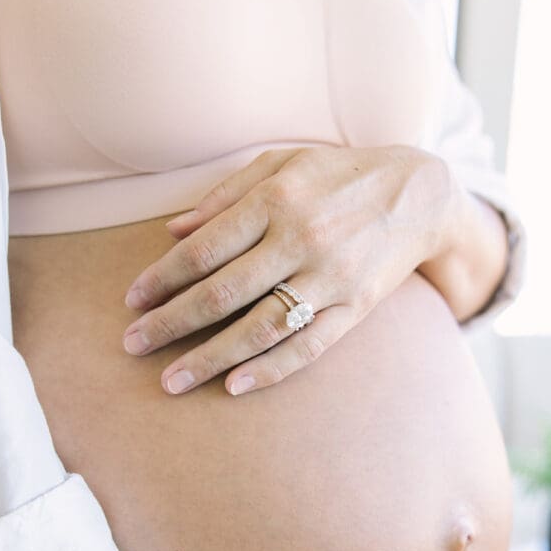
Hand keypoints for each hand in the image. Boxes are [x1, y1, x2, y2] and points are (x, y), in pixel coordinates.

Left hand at [121, 144, 454, 395]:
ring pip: (258, 328)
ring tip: (171, 382)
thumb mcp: (281, 163)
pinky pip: (308, 346)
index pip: (203, 249)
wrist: (418, 193)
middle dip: (170, 324)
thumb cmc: (336, 175)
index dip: (161, 278)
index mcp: (275, 199)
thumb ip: (225, 196)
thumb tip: (172, 233)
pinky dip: (270, 369)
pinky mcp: (355, 307)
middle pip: (221, 293)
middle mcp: (300, 239)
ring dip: (210, 358)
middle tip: (132, 346)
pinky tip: (234, 386)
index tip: (131, 301)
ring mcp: (329, 277)